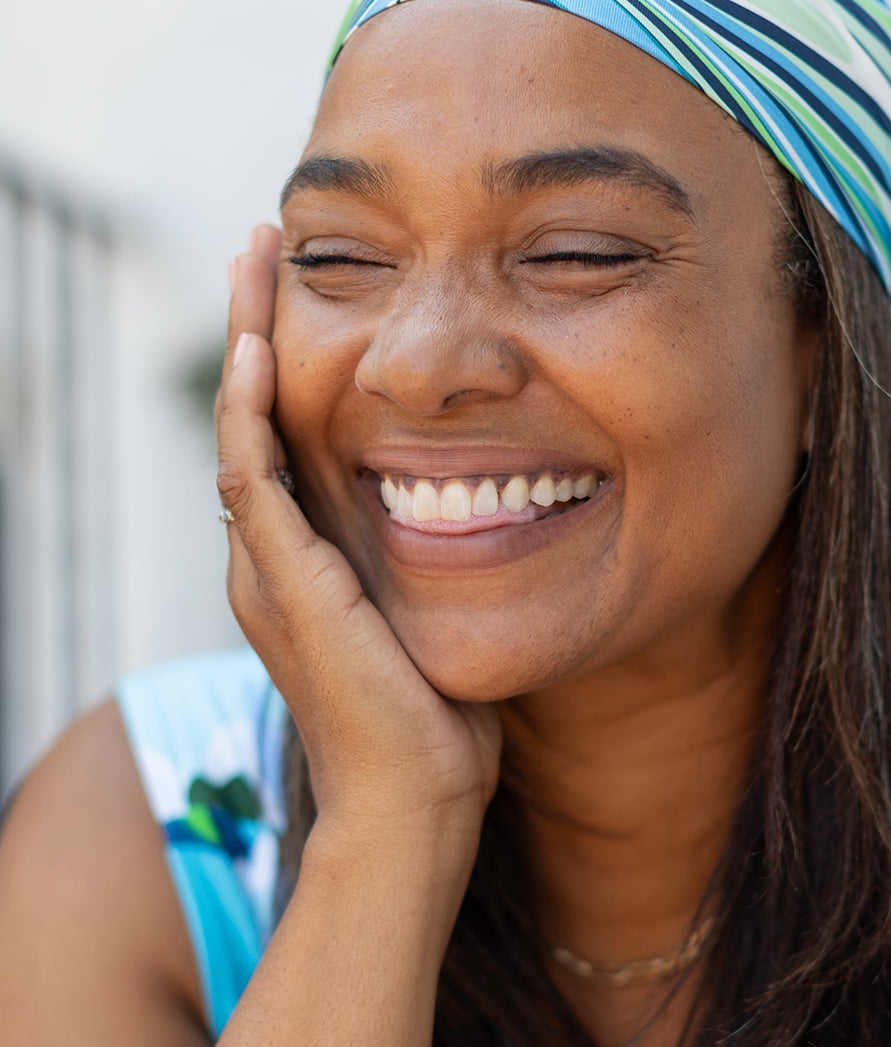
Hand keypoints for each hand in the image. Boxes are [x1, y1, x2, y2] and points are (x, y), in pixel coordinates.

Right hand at [215, 227, 501, 838]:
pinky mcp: (287, 587)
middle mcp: (273, 559)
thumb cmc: (440, 729)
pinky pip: (254, 479)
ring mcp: (271, 572)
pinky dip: (250, 412)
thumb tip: (494, 515)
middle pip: (253, 414)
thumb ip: (439, 564)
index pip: (288, 435)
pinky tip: (256, 349)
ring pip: (241, 430)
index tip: (317, 286)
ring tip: (253, 259)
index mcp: (306, 563)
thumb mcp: (437, 620)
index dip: (293, 357)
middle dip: (258, 322)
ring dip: (246, 340)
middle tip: (266, 239)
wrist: (415, 807)